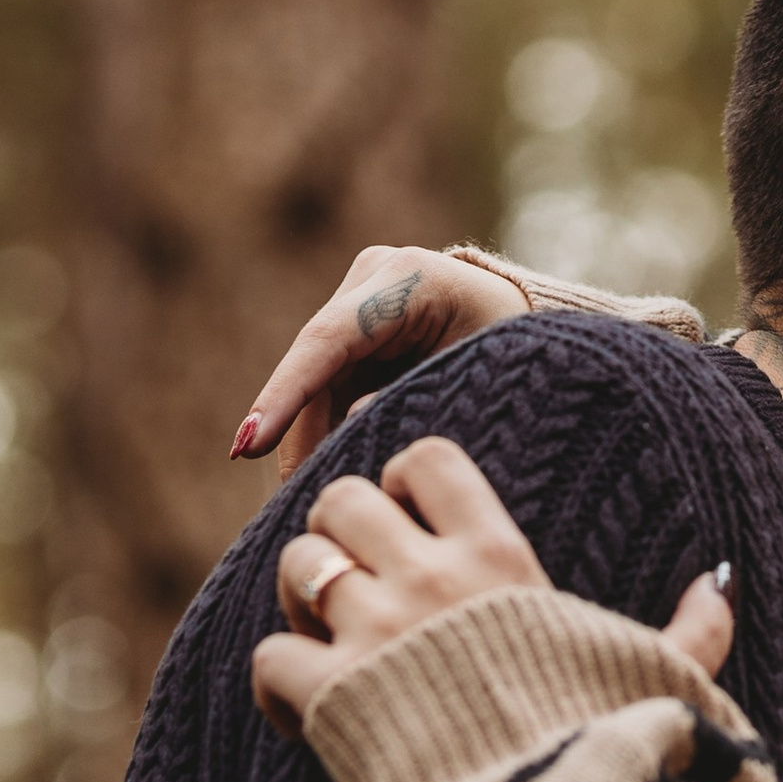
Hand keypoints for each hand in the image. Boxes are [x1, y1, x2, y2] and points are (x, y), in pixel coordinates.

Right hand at [231, 248, 529, 476]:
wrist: (534, 334)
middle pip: (317, 366)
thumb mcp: (478, 379)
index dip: (285, 394)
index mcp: (411, 278)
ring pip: (317, 380)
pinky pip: (329, 384)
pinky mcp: (356, 327)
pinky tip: (322, 476)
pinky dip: (327, 430)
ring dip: (310, 439)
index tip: (248, 446)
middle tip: (290, 504)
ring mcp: (360, 298)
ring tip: (306, 501)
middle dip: (298, 436)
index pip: (329, 339)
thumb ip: (415, 402)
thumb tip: (348, 429)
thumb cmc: (519, 356)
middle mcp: (374, 278)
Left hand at [249, 435, 736, 735]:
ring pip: (296, 564)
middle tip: (358, 585)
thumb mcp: (662, 674)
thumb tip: (720, 588)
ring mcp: (376, 636)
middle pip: (339, 499)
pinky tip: (308, 714)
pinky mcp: (333, 702)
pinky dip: (278, 684)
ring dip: (301, 601)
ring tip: (329, 644)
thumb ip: (692, 628)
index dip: (403, 484)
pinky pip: (268, 657)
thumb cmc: (619, 748)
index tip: (410, 527)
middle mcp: (430, 581)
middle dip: (338, 535)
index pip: (426, 460)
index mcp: (501, 558)